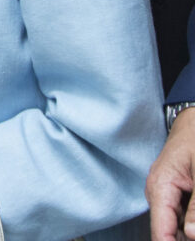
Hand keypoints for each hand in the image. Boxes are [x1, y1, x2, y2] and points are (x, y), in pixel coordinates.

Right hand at [148, 107, 194, 240]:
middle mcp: (159, 195)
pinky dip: (193, 220)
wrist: (194, 120)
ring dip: (191, 228)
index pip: (161, 233)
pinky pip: (184, 216)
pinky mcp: (177, 195)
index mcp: (159, 188)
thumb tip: (192, 233)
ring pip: (180, 227)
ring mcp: (168, 195)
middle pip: (170, 232)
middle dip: (187, 235)